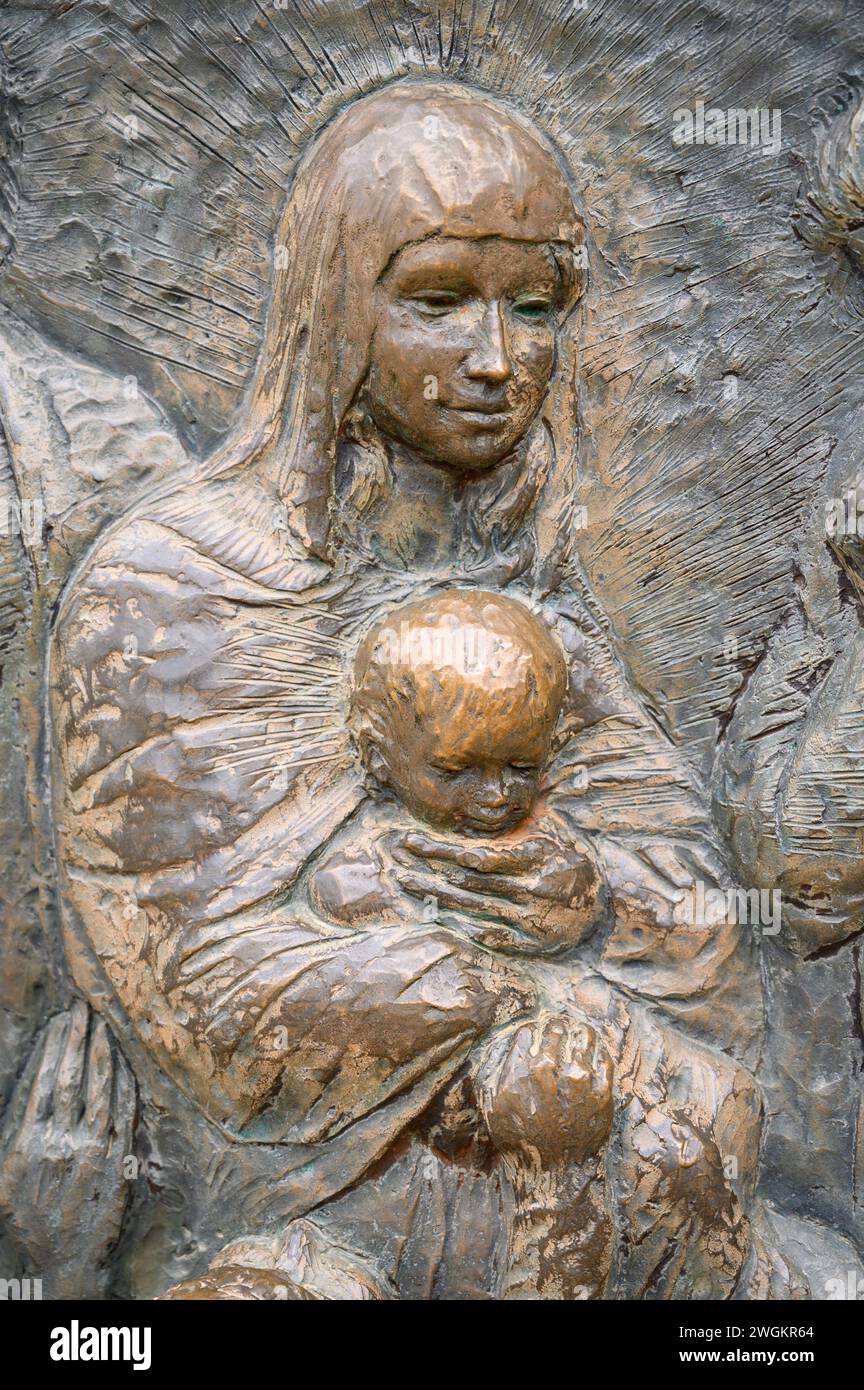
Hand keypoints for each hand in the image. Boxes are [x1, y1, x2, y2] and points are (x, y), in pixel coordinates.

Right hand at [0, 1001, 135, 1298]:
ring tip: (102, 1026)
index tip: (57, 1022)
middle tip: (81, 1009)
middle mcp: (59, 1143)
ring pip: (100, 1089)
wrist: (66, 1263)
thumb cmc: (30, 1223)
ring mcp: (92, 1150)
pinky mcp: (119, 1159)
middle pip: (69, 1078)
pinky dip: (124, 1083)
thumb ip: (12, 1137)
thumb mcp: (3, 1183)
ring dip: (102, 1053)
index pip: (39, 1083)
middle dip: (75, 1040)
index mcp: (26, 1146)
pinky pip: (124, 1112)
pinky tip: (124, 1063)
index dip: (49, 1049)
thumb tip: (23, 1094)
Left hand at [392, 826, 602, 947]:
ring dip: (436, 895)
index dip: (442, 849)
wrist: (608, 911)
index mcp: (537, 858)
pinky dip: (462, 925)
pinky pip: (489, 935)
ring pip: (473, 907)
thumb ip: (530, 812)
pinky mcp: (531, 945)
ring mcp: (531, 919)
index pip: (479, 855)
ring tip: (407, 883)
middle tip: (398, 859)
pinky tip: (436, 914)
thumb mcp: (557, 833)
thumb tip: (519, 780)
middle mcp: (532, 889)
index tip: (412, 840)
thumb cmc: (573, 863)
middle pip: (469, 881)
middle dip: (430, 868)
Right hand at [475, 1012, 613, 1168]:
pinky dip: (600, 1052)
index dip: (529, 1030)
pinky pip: (604, 1061)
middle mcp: (548, 1076)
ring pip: (582, 1040)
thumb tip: (503, 1042)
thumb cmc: (520, 1141)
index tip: (534, 1031)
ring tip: (580, 1030)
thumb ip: (493, 1072)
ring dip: (580, 1031)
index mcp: (518, 1077)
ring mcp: (577, 1085)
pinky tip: (596, 1051)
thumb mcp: (492, 1108)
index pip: (525, 1035)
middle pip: (554, 1033)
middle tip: (557, 1025)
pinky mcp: (601, 1096)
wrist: (553, 1175)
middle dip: (554, 1026)